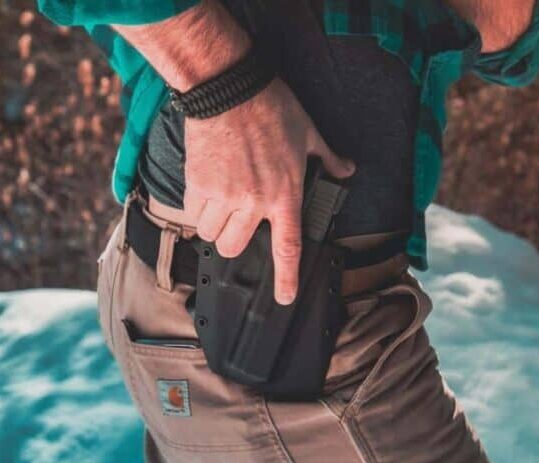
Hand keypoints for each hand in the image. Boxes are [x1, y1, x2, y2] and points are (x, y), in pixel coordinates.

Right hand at [182, 77, 355, 304]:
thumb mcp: (310, 133)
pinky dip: (197, 209)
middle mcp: (252, 202)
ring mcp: (222, 195)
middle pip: (234, 248)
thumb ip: (329, 157)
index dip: (285, 278)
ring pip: (210, 235)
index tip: (284, 298)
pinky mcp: (196, 184)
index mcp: (284, 194)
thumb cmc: (272, 108)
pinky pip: (192, 213)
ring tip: (220, 206)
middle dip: (235, 243)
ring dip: (214, 228)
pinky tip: (205, 189)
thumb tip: (347, 168)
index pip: (287, 247)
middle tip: (238, 225)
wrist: (228, 88)